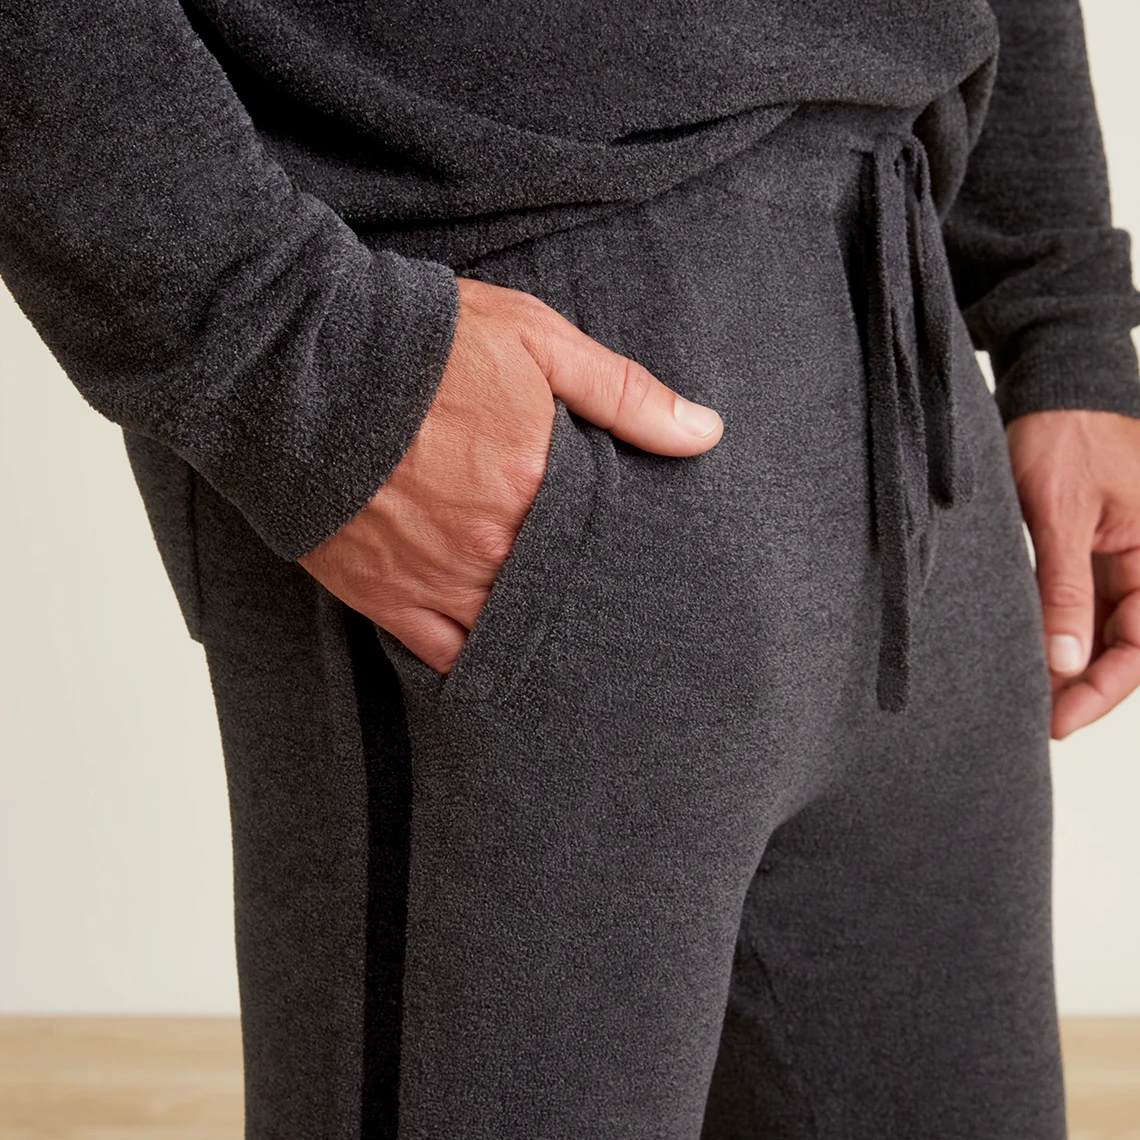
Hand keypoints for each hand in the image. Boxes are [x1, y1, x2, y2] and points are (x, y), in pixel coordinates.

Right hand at [298, 276, 723, 672]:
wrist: (296, 363)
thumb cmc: (422, 344)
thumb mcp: (536, 341)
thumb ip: (624, 393)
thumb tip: (707, 433)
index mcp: (536, 487)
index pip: (603, 547)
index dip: (621, 559)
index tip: (634, 566)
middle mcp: (493, 548)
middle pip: (560, 597)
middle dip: (582, 602)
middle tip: (611, 620)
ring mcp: (439, 580)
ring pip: (507, 634)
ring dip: (533, 634)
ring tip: (560, 641)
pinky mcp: (387, 598)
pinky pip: (443, 656)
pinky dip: (472, 662)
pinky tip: (495, 658)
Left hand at [1006, 409, 1139, 738]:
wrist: (1054, 388)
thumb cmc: (1065, 437)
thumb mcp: (1061, 514)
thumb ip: (1066, 588)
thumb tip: (1066, 660)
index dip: (1104, 689)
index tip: (1060, 721)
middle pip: (1125, 644)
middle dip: (1086, 686)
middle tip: (1037, 720)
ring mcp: (1121, 558)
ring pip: (1104, 630)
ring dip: (1071, 664)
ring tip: (1029, 697)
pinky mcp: (1091, 551)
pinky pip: (1084, 605)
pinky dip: (1059, 632)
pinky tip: (1032, 656)